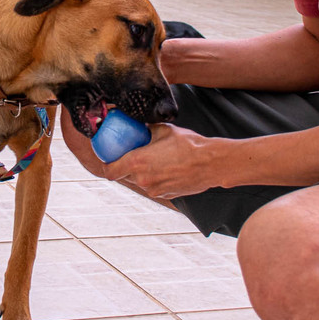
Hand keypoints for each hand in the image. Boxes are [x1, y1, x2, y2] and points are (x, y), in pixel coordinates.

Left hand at [62, 113, 221, 200]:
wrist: (211, 163)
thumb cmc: (188, 144)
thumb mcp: (163, 129)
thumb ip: (146, 129)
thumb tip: (137, 124)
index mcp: (136, 162)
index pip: (109, 171)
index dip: (107, 165)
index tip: (109, 159)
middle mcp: (142, 179)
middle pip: (124, 176)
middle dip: (126, 168)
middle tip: (132, 156)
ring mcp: (154, 190)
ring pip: (140, 182)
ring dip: (142, 174)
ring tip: (153, 161)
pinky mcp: (166, 195)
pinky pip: (155, 187)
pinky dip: (156, 179)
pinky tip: (167, 169)